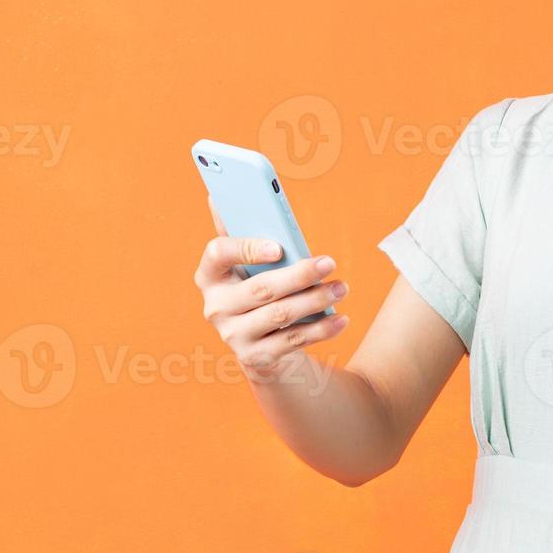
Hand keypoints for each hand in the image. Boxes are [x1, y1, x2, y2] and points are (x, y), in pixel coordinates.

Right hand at [193, 197, 349, 375]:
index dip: (247, 248)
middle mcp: (215, 307)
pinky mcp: (255, 358)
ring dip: (316, 300)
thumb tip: (217, 195)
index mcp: (210, 274)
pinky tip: (341, 318)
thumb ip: (239, 230)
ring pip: (281, 315)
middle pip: (260, 288)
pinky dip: (321, 329)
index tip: (279, 247)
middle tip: (329, 262)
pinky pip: (293, 342)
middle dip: (299, 275)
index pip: (218, 254)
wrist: (260, 341)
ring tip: (342, 287)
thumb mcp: (247, 261)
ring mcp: (233, 335)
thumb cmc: (257, 286)